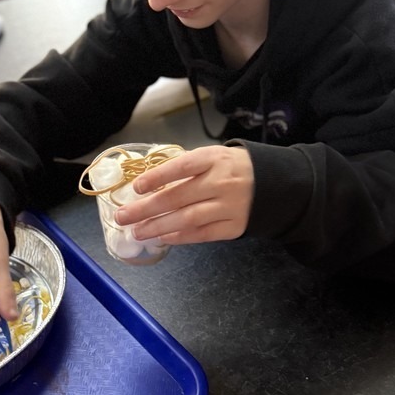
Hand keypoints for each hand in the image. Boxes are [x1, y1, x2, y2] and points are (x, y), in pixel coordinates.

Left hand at [113, 145, 253, 244]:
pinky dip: (181, 237)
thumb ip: (184, 168)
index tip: (135, 187)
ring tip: (137, 231)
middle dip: (146, 208)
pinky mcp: (235, 226)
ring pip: (188, 219)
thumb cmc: (231, 168)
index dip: (157, 177)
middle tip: (122, 216)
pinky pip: (203, 234)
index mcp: (214, 159)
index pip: (182, 167)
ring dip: (159, 227)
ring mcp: (229, 206)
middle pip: (179, 197)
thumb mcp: (212, 157)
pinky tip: (163, 238)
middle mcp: (221, 182)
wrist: (272, 184)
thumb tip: (146, 184)